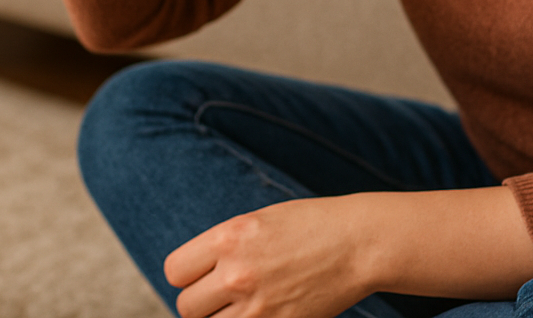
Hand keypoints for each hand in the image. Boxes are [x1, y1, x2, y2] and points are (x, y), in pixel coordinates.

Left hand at [164, 198, 375, 317]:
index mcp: (227, 238)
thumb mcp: (254, 223)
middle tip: (223, 294)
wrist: (358, 244)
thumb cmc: (308, 226)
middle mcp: (236, 274)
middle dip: (202, 302)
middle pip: (186, 306)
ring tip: (243, 305)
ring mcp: (258, 306)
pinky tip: (261, 312)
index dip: (186, 275)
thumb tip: (192, 275)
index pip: (174, 272)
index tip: (201, 274)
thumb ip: (220, 247)